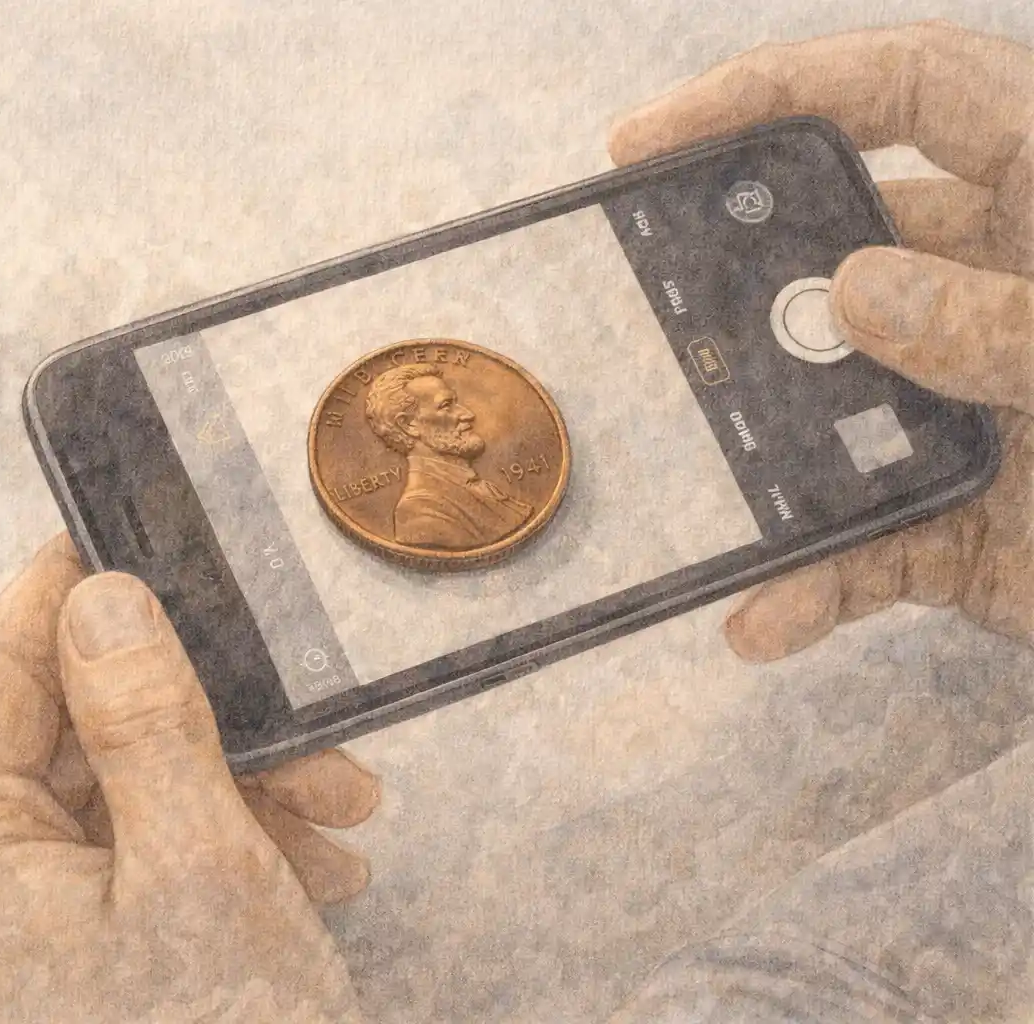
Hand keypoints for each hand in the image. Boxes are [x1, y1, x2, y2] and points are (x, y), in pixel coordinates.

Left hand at [0, 534, 378, 1022]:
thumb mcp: (200, 865)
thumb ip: (143, 717)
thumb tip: (101, 598)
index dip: (69, 591)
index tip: (129, 534)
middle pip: (73, 745)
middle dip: (208, 728)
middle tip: (319, 743)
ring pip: (115, 811)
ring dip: (233, 799)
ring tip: (341, 827)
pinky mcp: (45, 982)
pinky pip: (122, 879)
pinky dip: (212, 861)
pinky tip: (305, 876)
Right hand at [610, 20, 1033, 656]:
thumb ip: (1015, 322)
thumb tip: (857, 291)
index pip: (909, 93)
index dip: (777, 90)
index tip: (647, 142)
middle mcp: (1000, 297)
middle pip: (835, 255)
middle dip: (741, 287)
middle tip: (651, 318)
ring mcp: (972, 416)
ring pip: (827, 416)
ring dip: (759, 455)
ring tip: (702, 482)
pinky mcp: (961, 530)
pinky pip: (861, 548)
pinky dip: (810, 587)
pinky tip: (762, 621)